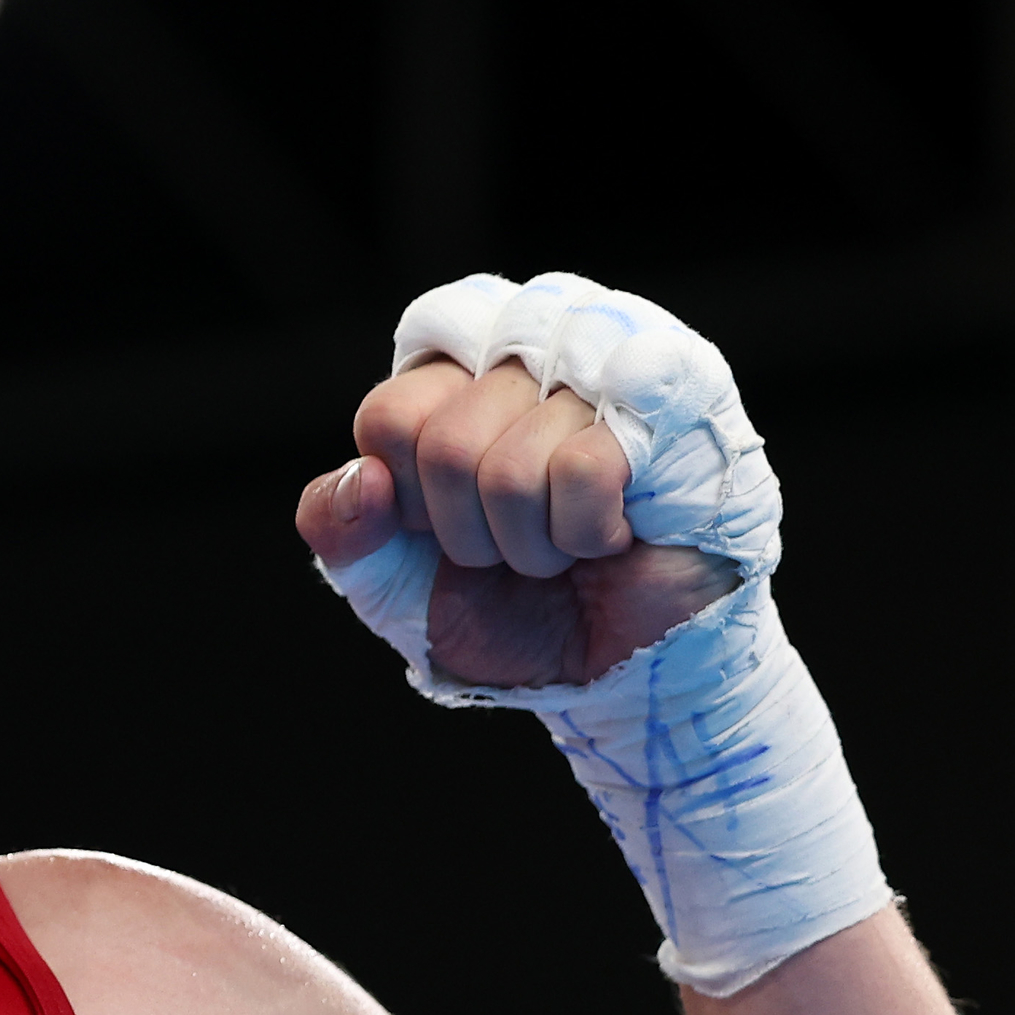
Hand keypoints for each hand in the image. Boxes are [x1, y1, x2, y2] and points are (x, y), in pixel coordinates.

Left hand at [294, 358, 735, 687]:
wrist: (616, 672)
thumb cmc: (515, 609)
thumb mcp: (392, 581)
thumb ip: (339, 528)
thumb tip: (360, 477)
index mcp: (455, 368)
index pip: (389, 417)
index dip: (411, 500)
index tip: (452, 525)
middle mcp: (528, 342)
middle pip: (445, 445)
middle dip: (475, 532)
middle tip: (523, 541)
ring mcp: (604, 361)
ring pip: (511, 465)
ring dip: (534, 541)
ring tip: (575, 541)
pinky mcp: (674, 400)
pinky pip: (583, 468)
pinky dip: (587, 532)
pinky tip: (619, 531)